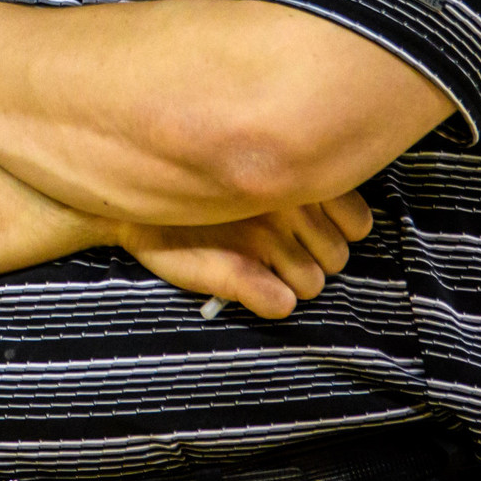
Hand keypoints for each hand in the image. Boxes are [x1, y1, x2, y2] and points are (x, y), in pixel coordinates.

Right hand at [114, 191, 373, 319]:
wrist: (124, 205)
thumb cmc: (190, 191)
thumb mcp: (241, 178)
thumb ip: (290, 192)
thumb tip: (336, 223)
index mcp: (291, 177)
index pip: (357, 220)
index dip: (338, 231)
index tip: (309, 229)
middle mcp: (284, 205)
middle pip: (338, 258)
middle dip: (316, 260)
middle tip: (279, 249)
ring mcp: (261, 239)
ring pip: (313, 283)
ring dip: (293, 282)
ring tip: (261, 266)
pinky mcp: (236, 274)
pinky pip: (281, 303)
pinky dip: (271, 300)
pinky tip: (251, 286)